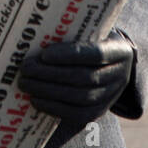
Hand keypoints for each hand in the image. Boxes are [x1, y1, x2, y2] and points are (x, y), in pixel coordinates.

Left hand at [17, 29, 134, 129]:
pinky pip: (77, 114)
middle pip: (84, 77)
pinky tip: (35, 100)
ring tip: (26, 83)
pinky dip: (54, 108)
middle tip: (26, 69)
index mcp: (120, 51)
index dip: (70, 55)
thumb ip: (72, 34)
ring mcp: (112, 96)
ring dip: (49, 91)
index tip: (44, 54)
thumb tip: (38, 35)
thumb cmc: (91, 42)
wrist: (109, 65)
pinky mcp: (99, 112)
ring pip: (80, 98)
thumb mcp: (90, 33)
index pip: (96, 53)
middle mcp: (120, 75)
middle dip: (51, 74)